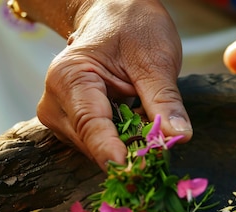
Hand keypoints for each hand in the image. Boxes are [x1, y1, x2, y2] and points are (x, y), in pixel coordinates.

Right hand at [36, 0, 192, 169]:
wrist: (116, 15)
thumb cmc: (133, 28)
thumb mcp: (156, 60)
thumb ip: (165, 100)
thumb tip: (180, 136)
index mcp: (70, 78)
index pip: (90, 124)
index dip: (111, 151)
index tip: (130, 171)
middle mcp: (55, 102)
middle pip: (92, 142)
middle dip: (128, 151)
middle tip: (163, 152)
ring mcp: (62, 117)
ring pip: (96, 149)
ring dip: (127, 148)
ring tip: (153, 131)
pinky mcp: (74, 126)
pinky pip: (99, 144)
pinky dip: (123, 143)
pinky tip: (140, 131)